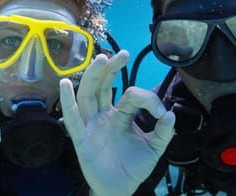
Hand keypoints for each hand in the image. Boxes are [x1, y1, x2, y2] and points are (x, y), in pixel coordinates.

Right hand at [60, 51, 174, 195]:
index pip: (130, 96)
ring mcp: (92, 126)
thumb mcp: (154, 148)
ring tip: (100, 59)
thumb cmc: (134, 166)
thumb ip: (163, 132)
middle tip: (121, 54)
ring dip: (93, 77)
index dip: (147, 100)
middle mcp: (104, 116)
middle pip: (103, 86)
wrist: (122, 189)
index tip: (161, 114)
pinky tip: (65, 84)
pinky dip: (67, 102)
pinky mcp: (82, 140)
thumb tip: (171, 115)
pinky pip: (73, 119)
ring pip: (88, 96)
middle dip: (111, 69)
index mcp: (121, 115)